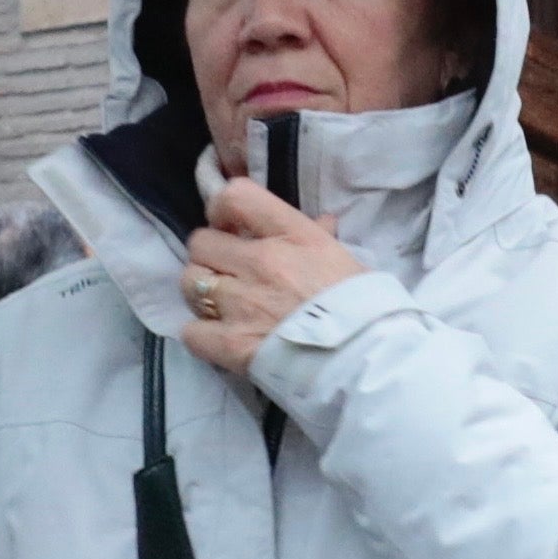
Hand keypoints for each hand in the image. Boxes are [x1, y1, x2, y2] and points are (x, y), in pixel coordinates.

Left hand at [180, 166, 359, 378]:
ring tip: (220, 305)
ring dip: (201, 292)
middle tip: (227, 271)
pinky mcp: (231, 343)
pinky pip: (190, 331)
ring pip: (190, 282)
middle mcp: (260, 262)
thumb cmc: (362, 308)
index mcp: (292, 235)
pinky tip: (218, 338)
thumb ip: (323, 238)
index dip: (222, 208)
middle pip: (201, 242)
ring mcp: (242, 303)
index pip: (235, 196)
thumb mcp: (347, 262)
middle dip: (210, 256)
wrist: (366, 361)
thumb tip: (322, 221)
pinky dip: (200, 335)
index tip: (229, 225)